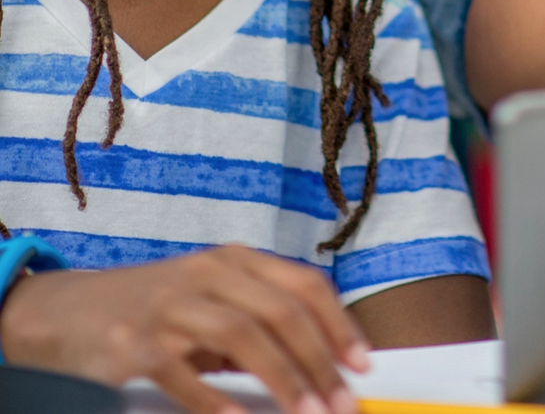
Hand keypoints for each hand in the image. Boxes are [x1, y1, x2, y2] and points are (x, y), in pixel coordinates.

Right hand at [0, 244, 370, 413]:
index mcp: (234, 261)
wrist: (67, 311)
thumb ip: (256, 323)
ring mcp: (171, 305)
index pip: (303, 285)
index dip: (338, 325)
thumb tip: (316, 365)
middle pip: (280, 310)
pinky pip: (184, 371)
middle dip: (319, 359)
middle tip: (341, 402)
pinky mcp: (136, 341)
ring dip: (282, 377)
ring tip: (307, 412)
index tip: (362, 365)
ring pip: (242, 334)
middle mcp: (208, 273)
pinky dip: (215, 400)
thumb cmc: (153, 310)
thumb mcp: (209, 302)